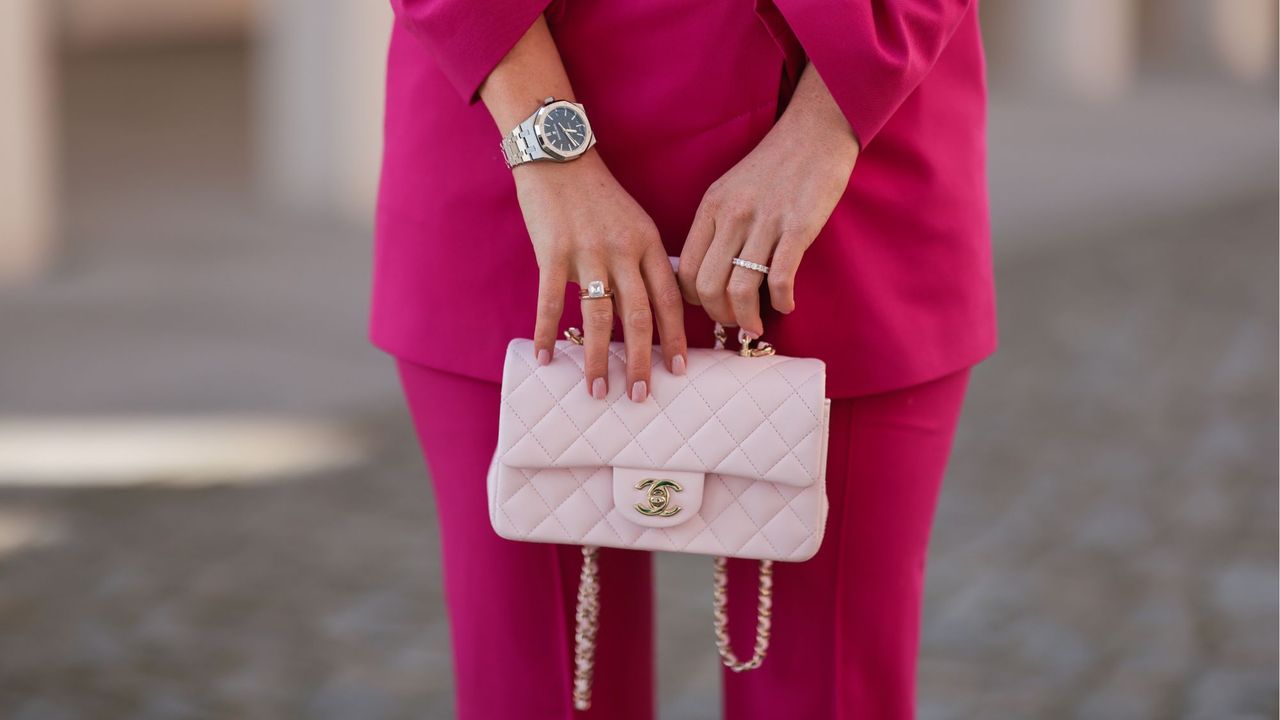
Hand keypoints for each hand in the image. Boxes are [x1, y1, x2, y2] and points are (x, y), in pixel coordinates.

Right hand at [517, 152, 687, 401]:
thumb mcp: (635, 222)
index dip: (675, 338)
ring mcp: (588, 253)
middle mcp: (623, 252)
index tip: (679, 370)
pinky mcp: (552, 253)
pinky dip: (549, 334)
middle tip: (642, 396)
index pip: (669, 300)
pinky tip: (547, 359)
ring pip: (599, 317)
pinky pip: (552, 303)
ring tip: (598, 390)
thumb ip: (645, 262)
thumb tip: (655, 308)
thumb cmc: (597, 194)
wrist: (558, 155)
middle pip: (639, 316)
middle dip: (642, 361)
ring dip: (599, 359)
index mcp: (649, 244)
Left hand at [677, 67, 858, 336]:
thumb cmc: (773, 167)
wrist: (815, 132)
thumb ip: (716, 227)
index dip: (692, 300)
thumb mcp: (730, 191)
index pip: (684, 269)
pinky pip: (780, 279)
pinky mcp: (799, 227)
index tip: (710, 308)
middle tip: (734, 324)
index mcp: (711, 208)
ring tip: (756, 325)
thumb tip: (708, 276)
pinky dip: (781, 302)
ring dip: (747, 318)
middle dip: (718, 316)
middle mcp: (732, 216)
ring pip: (740, 290)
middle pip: (707, 287)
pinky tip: (786, 304)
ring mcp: (765, 222)